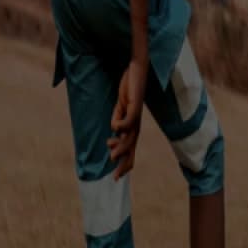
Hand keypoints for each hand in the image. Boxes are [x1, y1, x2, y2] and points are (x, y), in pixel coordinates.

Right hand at [109, 59, 147, 175]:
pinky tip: (113, 127)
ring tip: (110, 150)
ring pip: (129, 137)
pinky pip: (128, 120)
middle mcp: (136, 125)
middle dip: (124, 163)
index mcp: (132, 127)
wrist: (137, 70)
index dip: (124, 164)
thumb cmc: (129, 89)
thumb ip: (117, 118)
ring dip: (120, 146)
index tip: (116, 177)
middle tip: (115, 175)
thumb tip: (114, 130)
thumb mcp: (120, 108)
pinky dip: (121, 125)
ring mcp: (136, 116)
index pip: (130, 151)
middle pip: (131, 149)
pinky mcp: (134, 105)